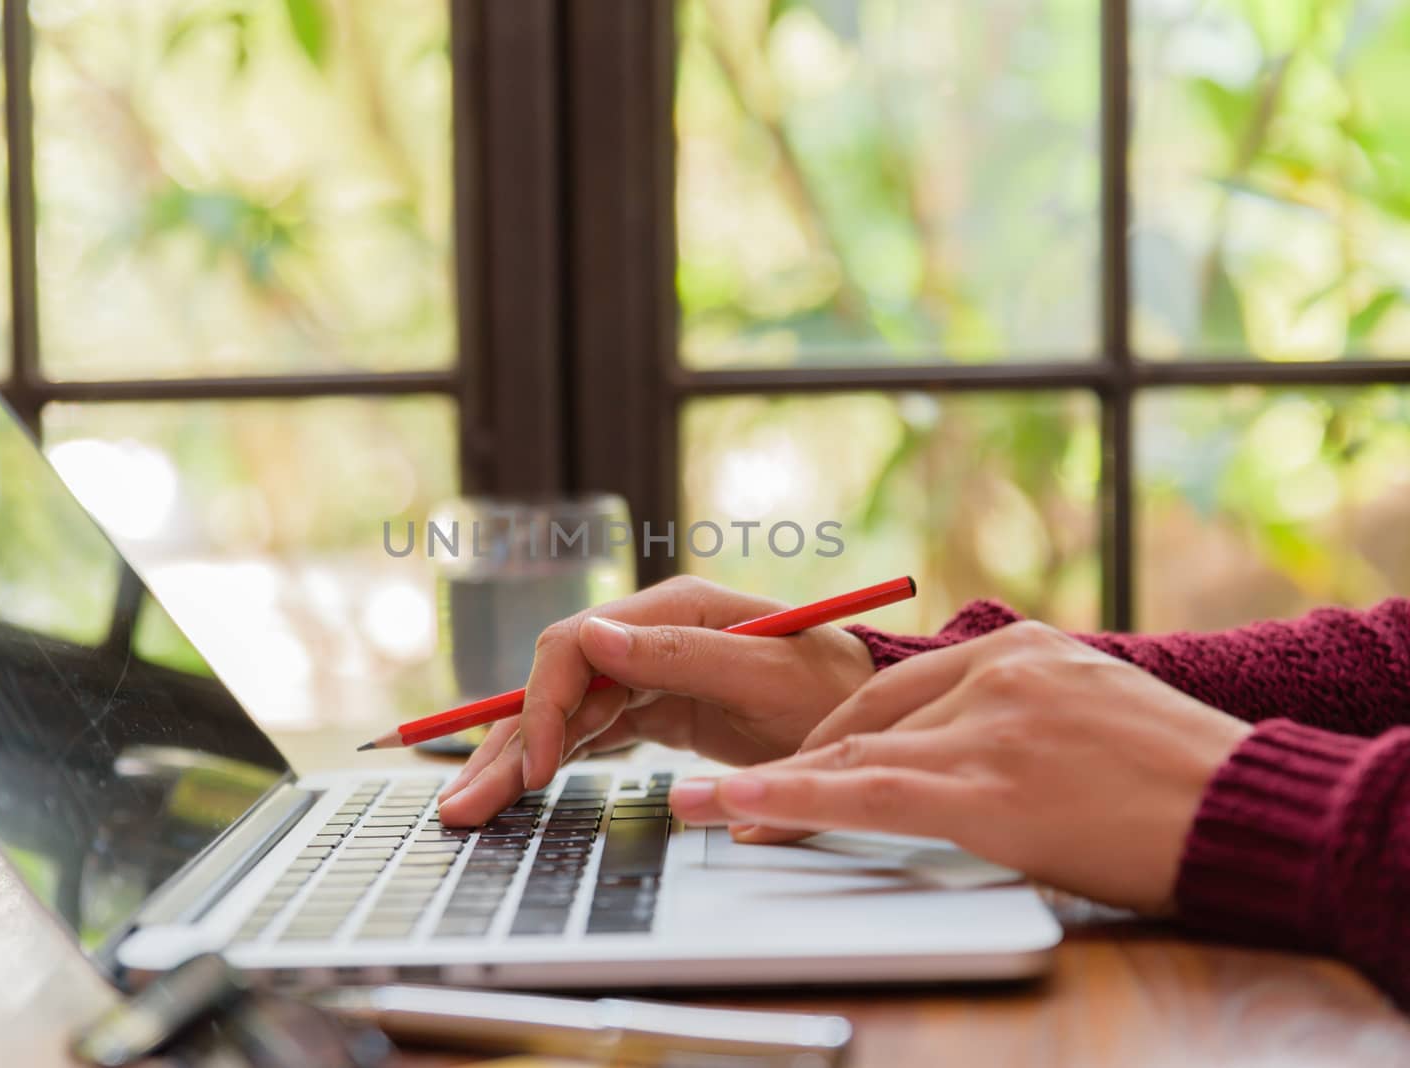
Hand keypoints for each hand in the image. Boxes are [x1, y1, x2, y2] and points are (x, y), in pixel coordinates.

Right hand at [437, 576, 874, 825]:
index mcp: (673, 612)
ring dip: (517, 760)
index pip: (575, 646)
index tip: (532, 770)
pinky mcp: (656, 707)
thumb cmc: (834, 689)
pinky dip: (551, 761)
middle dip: (506, 744)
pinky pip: (588, 732)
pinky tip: (520, 791)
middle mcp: (650, 636)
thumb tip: (595, 636)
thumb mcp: (766, 676)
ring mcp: (650, 671)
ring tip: (474, 810)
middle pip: (555, 684)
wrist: (875, 715)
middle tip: (463, 807)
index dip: (541, 706)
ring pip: (563, 714)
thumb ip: (682, 656)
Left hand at [667, 621, 1251, 913]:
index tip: (795, 766)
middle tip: (734, 800)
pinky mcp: (990, 783)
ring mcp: (989, 722)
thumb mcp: (1088, 719)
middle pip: (863, 720)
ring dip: (769, 790)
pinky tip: (742, 812)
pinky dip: (795, 804)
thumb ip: (1013, 719)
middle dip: (795, 765)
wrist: (1254, 806)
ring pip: (853, 758)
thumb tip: (954, 753)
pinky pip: (869, 796)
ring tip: (700, 810)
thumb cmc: (1178, 780)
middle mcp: (994, 670)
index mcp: (1016, 649)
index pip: (896, 693)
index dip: (834, 738)